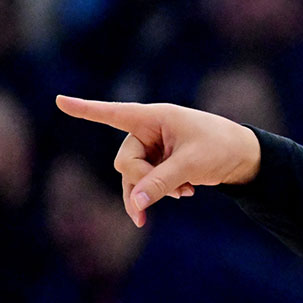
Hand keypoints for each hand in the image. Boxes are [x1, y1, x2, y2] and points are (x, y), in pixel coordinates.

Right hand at [55, 96, 261, 226]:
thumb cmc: (221, 148)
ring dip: (153, 190)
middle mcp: (148, 130)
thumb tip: (136, 202)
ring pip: (132, 176)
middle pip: (125, 161)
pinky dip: (160, 192)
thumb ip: (163, 182)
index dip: (86, 109)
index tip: (59, 99)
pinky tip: (187, 193)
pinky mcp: (158, 164)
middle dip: (143, 180)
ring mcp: (152, 148)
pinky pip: (145, 183)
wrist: (243, 157)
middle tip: (175, 190)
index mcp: (154, 117)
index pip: (114, 114)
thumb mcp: (192, 164)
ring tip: (185, 195)